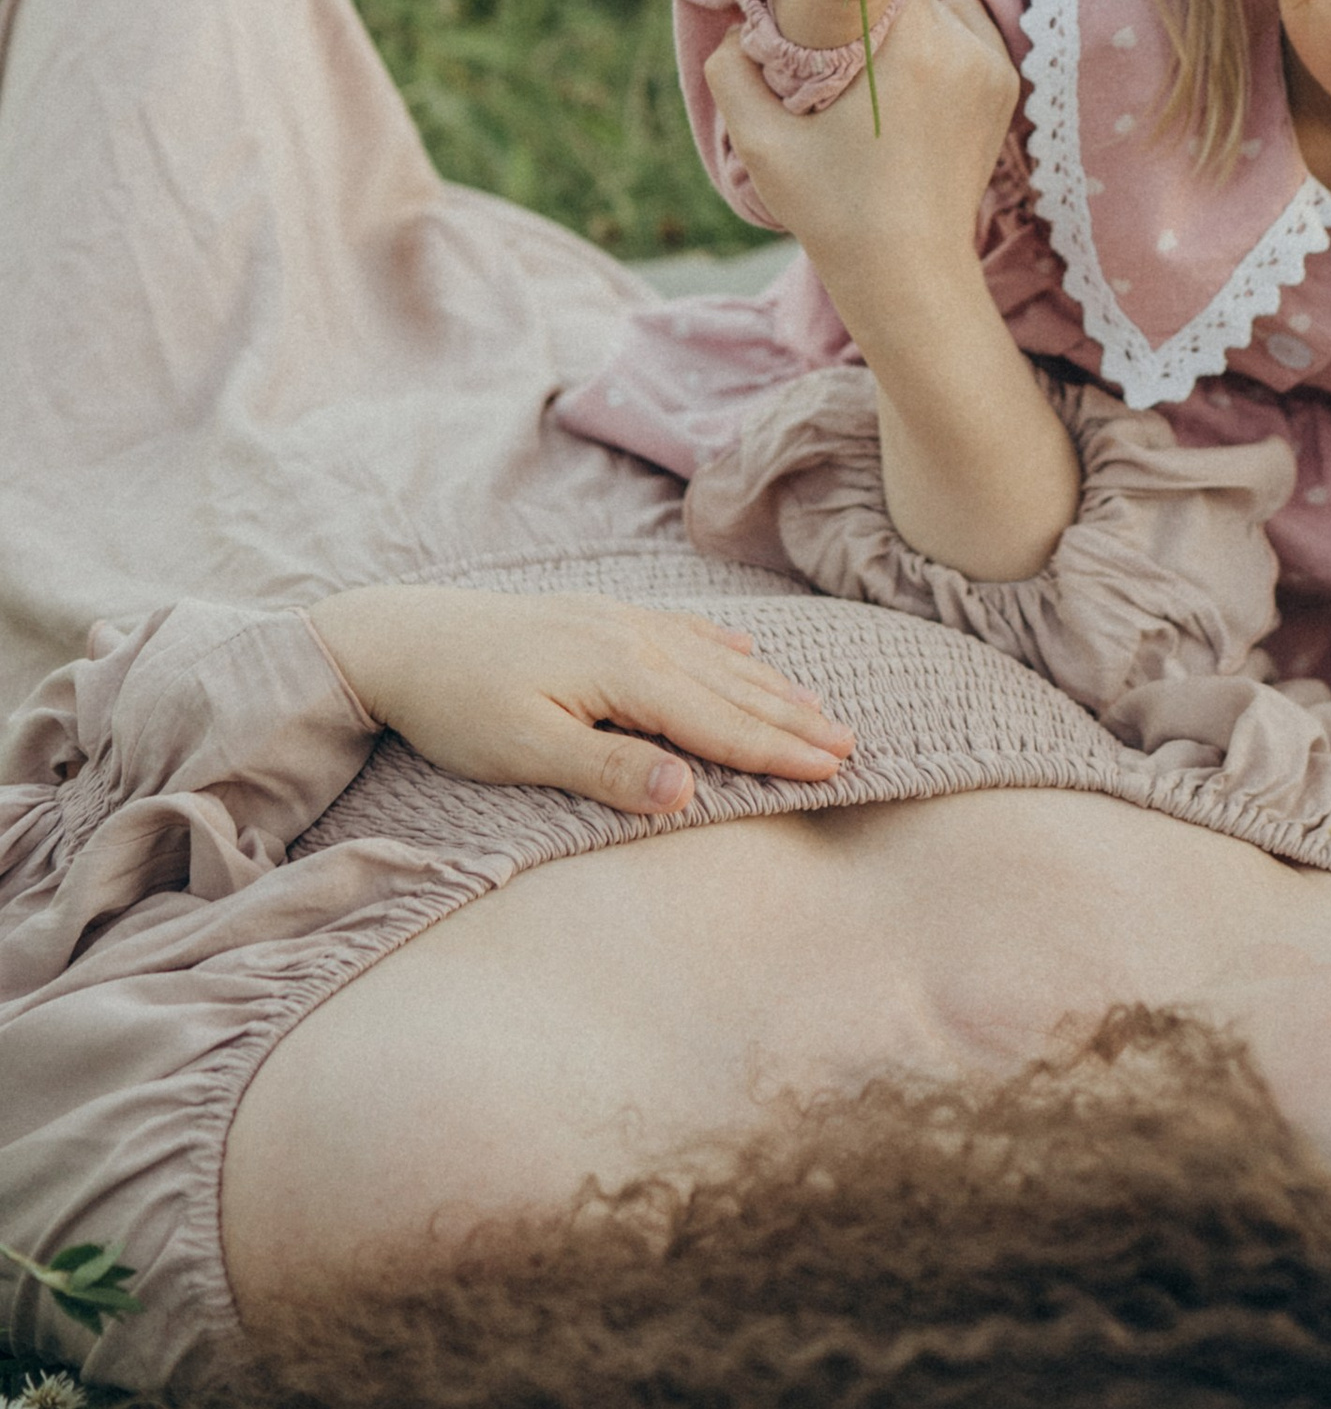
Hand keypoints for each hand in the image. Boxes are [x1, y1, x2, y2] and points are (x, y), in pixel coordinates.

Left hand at [308, 586, 855, 818]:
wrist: (400, 637)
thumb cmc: (456, 705)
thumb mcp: (524, 751)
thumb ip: (609, 770)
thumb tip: (687, 791)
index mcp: (624, 676)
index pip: (720, 724)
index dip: (779, 750)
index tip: (835, 769)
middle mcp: (634, 640)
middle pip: (732, 689)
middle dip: (794, 719)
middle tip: (852, 744)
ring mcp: (618, 622)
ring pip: (714, 659)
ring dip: (770, 686)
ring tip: (819, 706)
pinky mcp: (596, 617)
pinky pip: (681, 630)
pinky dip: (721, 647)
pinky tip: (744, 651)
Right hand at [704, 0, 1018, 321]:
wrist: (910, 274)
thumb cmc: (834, 212)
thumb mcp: (762, 145)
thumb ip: (733, 72)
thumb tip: (737, 27)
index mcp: (910, 46)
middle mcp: (963, 47)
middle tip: (838, 20)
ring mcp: (993, 69)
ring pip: (947, 2)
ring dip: (913, 15)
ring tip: (874, 60)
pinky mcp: (1005, 91)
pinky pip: (971, 36)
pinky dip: (942, 44)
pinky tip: (908, 83)